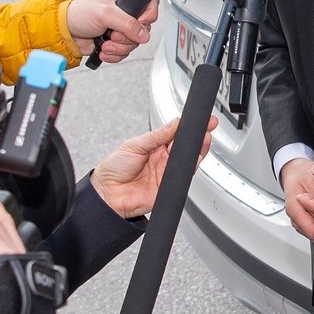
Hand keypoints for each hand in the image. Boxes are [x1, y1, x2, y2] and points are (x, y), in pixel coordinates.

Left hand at [65, 0, 156, 64]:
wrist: (66, 32)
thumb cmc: (80, 14)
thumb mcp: (105, 14)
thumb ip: (127, 23)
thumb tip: (143, 34)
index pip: (150, 5)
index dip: (148, 17)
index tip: (140, 24)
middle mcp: (125, 12)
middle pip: (143, 30)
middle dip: (127, 37)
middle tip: (113, 34)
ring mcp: (121, 29)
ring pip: (134, 44)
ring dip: (119, 48)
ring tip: (106, 43)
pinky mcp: (116, 42)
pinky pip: (125, 53)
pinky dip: (114, 55)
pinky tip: (104, 49)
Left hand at [91, 115, 215, 218]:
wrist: (106, 194)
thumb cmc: (113, 169)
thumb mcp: (133, 145)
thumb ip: (156, 135)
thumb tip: (174, 123)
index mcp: (153, 146)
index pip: (175, 134)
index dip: (187, 127)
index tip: (198, 119)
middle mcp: (162, 159)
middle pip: (185, 146)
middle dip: (197, 136)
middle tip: (208, 126)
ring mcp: (166, 173)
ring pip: (188, 160)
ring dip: (198, 150)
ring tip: (204, 139)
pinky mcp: (168, 187)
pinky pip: (184, 177)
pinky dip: (191, 167)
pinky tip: (193, 158)